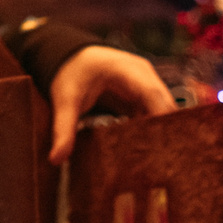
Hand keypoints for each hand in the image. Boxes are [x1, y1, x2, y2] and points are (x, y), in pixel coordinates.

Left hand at [47, 45, 176, 162]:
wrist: (69, 56)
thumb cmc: (70, 71)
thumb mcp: (65, 100)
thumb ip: (63, 129)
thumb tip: (56, 159)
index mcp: (128, 70)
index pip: (154, 96)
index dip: (163, 120)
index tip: (166, 148)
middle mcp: (144, 76)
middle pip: (165, 107)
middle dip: (166, 133)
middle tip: (165, 165)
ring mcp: (145, 85)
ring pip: (163, 113)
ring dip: (160, 135)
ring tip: (160, 166)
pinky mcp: (142, 96)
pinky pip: (153, 116)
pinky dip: (151, 133)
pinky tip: (147, 155)